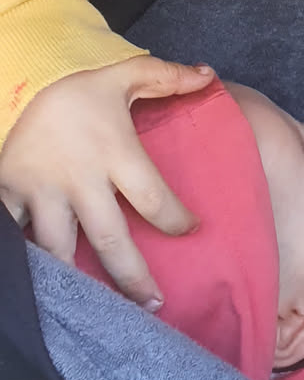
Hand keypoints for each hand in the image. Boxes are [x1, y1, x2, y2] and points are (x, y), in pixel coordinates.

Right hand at [0, 57, 212, 305]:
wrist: (12, 71)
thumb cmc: (74, 78)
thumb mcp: (123, 72)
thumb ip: (167, 77)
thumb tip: (208, 74)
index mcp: (114, 152)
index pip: (154, 198)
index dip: (176, 219)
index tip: (191, 229)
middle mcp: (79, 179)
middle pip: (109, 239)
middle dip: (132, 277)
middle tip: (154, 305)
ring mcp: (40, 191)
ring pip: (60, 249)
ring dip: (79, 280)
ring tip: (96, 307)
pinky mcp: (9, 193)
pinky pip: (19, 234)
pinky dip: (31, 259)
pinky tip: (46, 283)